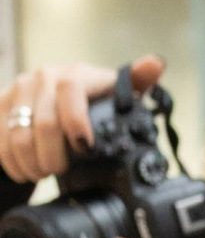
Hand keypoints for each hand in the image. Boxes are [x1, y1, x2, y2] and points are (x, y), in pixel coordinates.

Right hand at [0, 54, 163, 191]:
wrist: (55, 103)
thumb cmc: (94, 103)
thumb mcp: (118, 95)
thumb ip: (138, 82)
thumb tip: (156, 64)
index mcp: (78, 74)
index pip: (71, 89)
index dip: (76, 120)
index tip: (84, 147)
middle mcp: (45, 76)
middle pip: (44, 121)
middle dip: (53, 154)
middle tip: (60, 171)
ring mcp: (20, 89)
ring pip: (19, 133)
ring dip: (32, 161)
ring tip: (43, 173)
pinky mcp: (1, 103)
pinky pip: (1, 136)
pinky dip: (12, 161)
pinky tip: (25, 170)